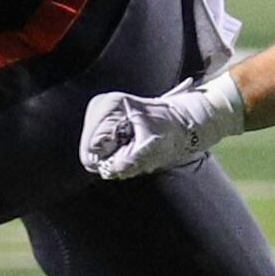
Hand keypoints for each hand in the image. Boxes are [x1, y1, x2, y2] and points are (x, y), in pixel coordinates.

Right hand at [80, 75, 245, 180]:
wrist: (185, 119)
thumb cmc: (172, 130)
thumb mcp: (153, 148)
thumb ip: (129, 161)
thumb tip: (108, 171)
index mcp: (110, 105)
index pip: (92, 147)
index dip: (112, 157)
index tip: (134, 148)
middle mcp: (99, 104)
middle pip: (90, 149)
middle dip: (112, 157)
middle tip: (136, 148)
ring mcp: (99, 111)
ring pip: (93, 150)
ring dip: (115, 155)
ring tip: (136, 144)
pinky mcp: (102, 118)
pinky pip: (99, 147)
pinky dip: (115, 150)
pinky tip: (131, 141)